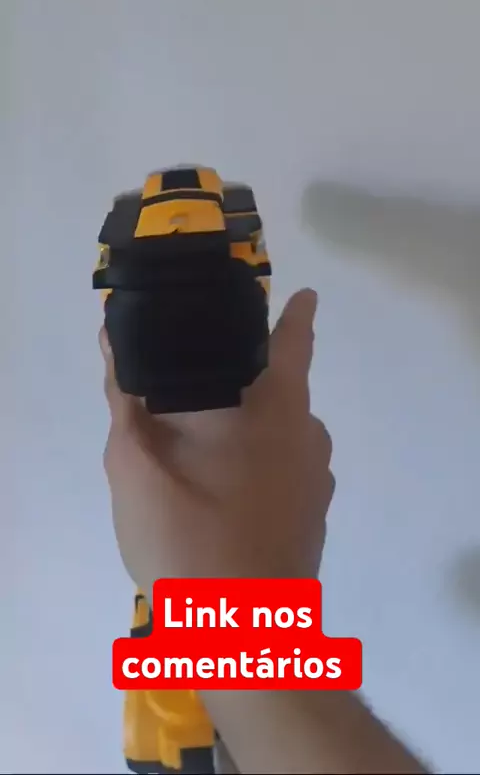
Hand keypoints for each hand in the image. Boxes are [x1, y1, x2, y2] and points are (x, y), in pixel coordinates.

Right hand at [100, 289, 333, 596]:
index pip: (294, 340)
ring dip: (247, 429)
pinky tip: (221, 493)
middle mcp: (307, 435)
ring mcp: (315, 479)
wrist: (240, 633)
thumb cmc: (186, 537)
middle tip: (194, 393)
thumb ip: (127, 398)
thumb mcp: (136, 464)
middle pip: (281, 388)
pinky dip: (257, 464)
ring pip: (280, 433)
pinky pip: (285, 469)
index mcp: (274, 408)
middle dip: (245, 382)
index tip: (303, 295)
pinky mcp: (313, 516)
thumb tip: (115, 340)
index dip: (296, 314)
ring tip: (199, 451)